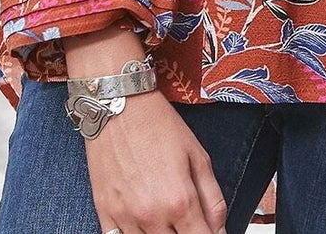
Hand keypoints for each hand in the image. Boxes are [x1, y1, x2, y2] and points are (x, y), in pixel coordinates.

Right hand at [82, 86, 227, 233]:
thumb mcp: (198, 156)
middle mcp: (152, 215)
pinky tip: (143, 224)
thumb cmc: (159, 125)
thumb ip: (213, 199)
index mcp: (180, 201)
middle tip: (186, 220)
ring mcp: (125, 217)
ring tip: (165, 218)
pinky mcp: (104, 213)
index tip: (208, 231)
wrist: (118, 104)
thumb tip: (221, 231)